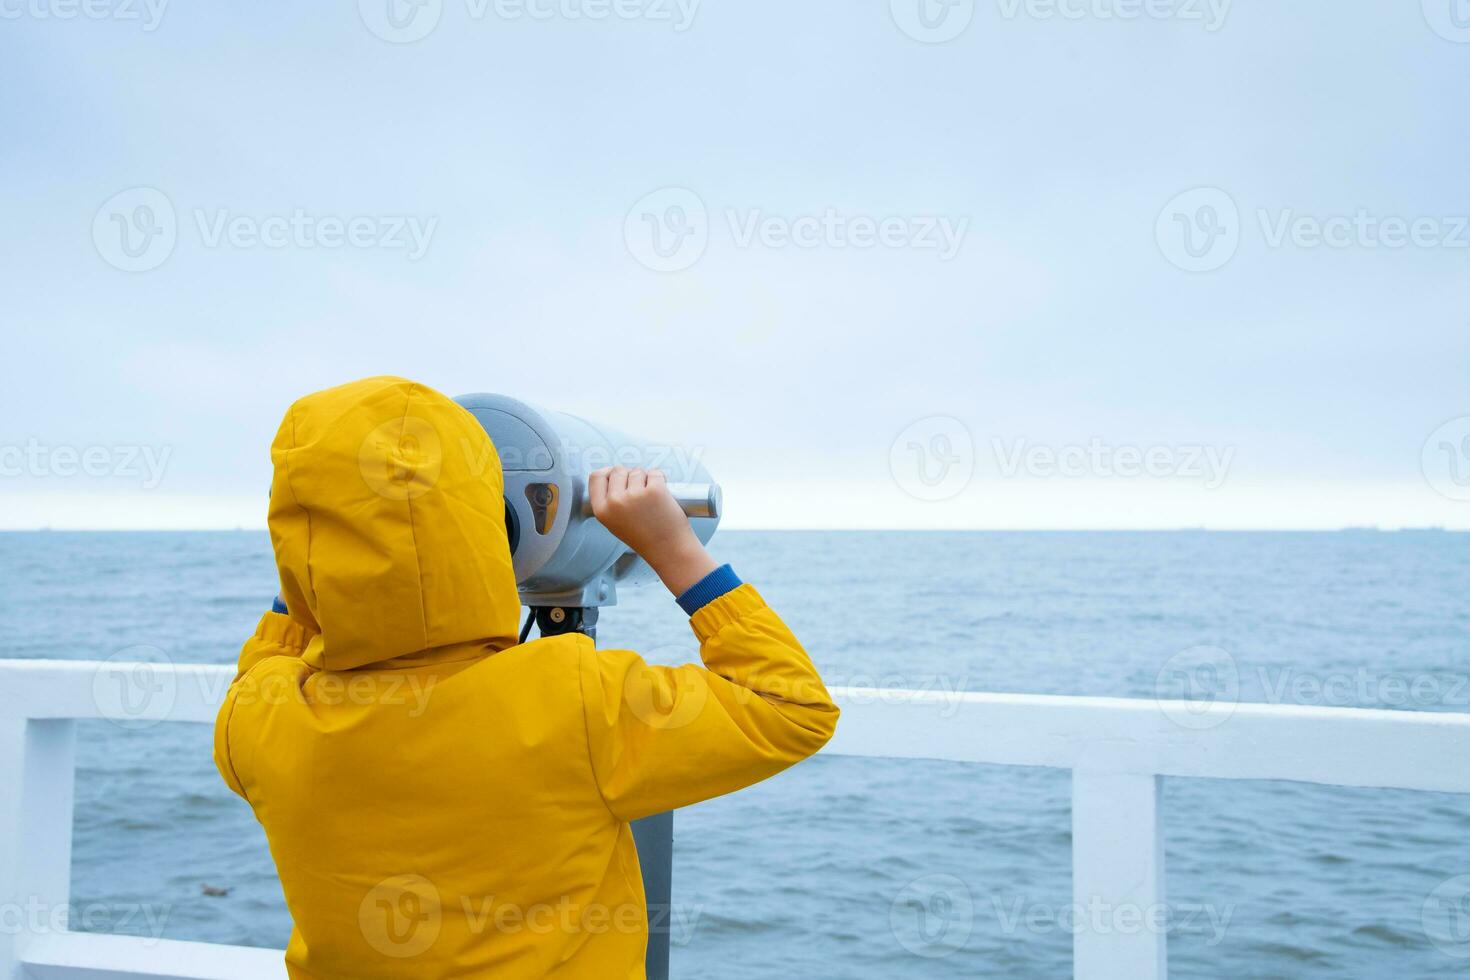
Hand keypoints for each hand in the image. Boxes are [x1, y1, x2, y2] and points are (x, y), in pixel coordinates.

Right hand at [589, 467, 717, 595]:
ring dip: (646, 480)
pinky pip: (654, 472)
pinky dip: (661, 480)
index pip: (596, 477)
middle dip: (630, 476)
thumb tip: (613, 474)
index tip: (618, 476)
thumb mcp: (615, 522)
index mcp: (602, 511)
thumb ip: (610, 501)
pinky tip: (662, 496)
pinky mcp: (655, 490)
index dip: (607, 473)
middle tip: (640, 494)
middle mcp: (615, 502)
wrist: (669, 550)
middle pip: (618, 470)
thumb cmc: (645, 537)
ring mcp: (635, 495)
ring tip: (652, 501)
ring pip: (637, 471)